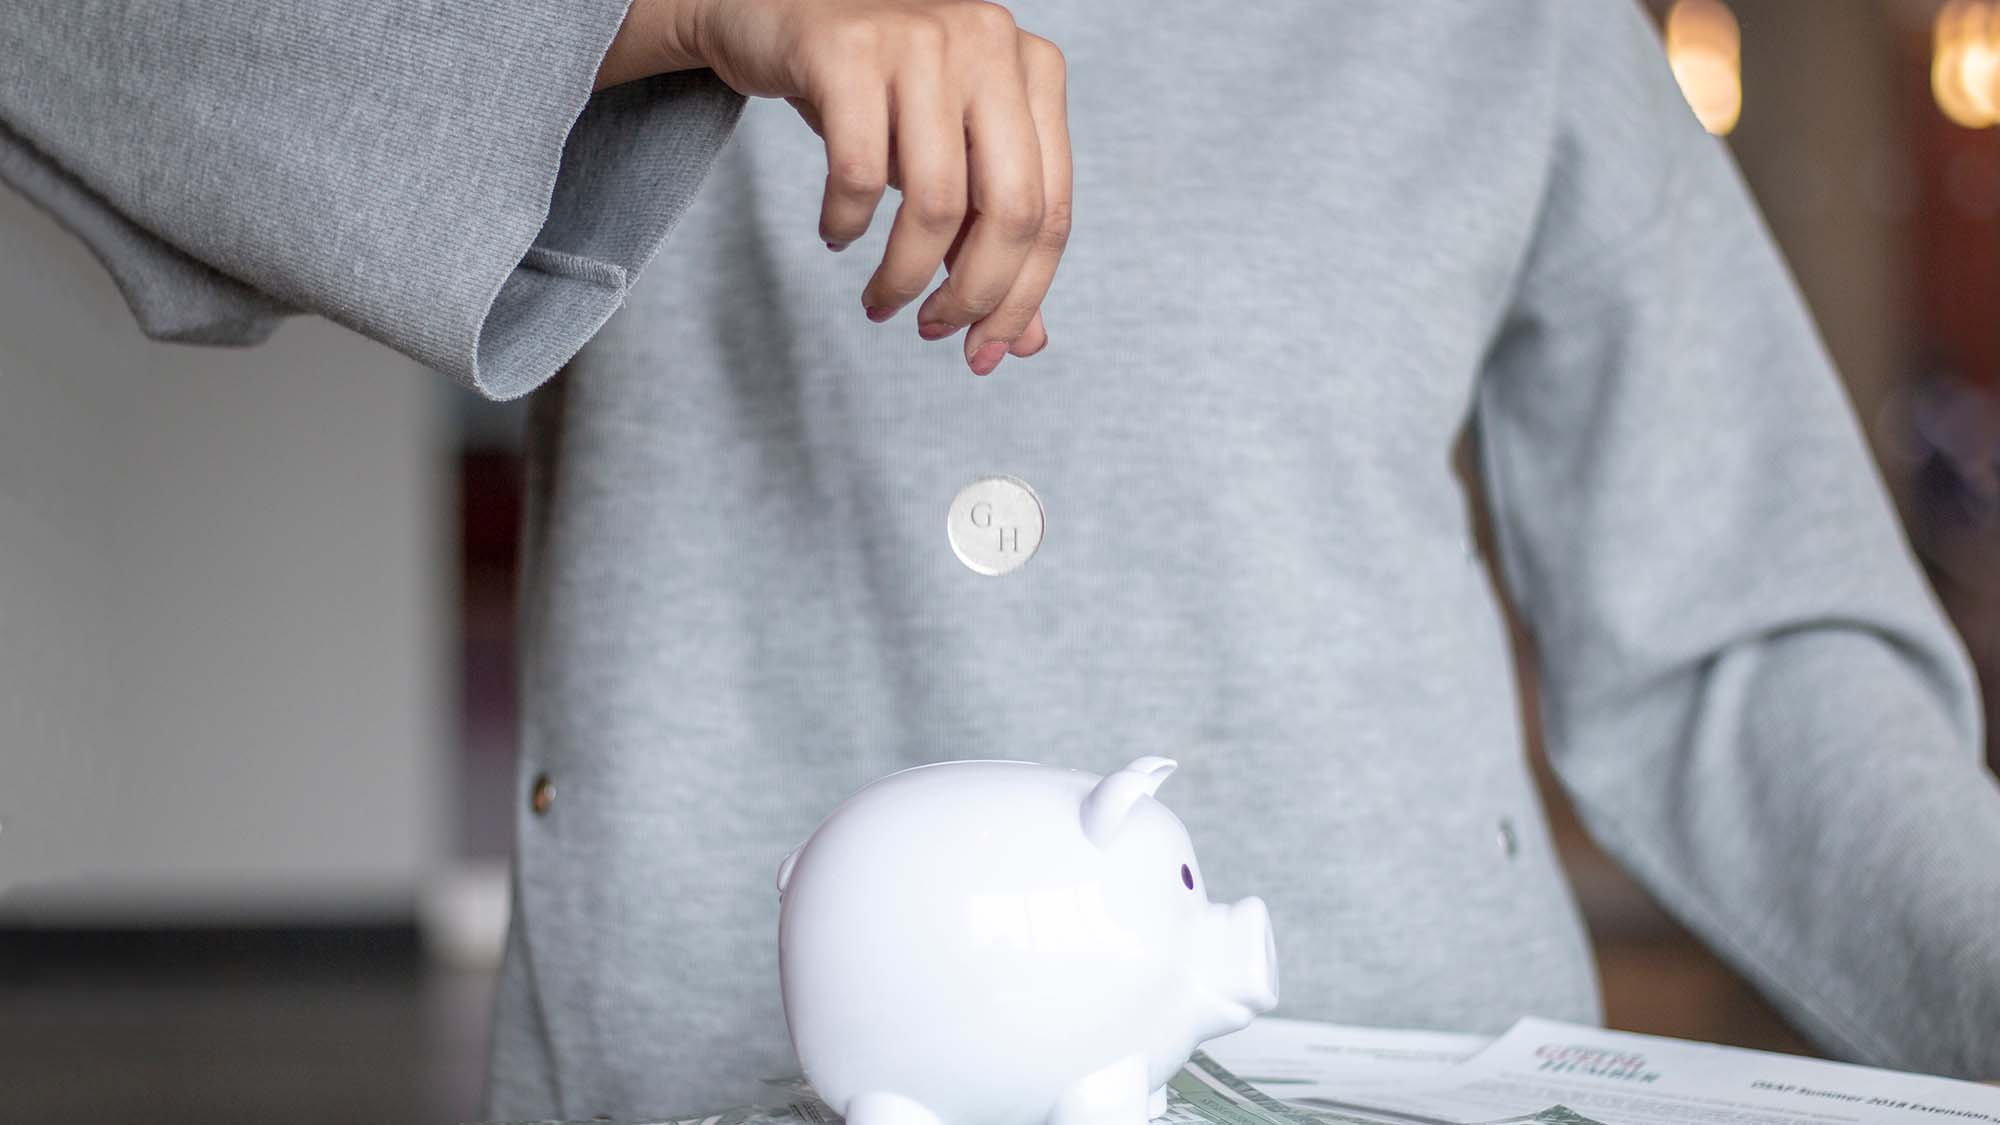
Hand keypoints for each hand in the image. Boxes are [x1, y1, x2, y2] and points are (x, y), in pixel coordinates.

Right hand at [600, 0, 1071, 376]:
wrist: (775, 9)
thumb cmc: (874, 92)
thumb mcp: (945, 159)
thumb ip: (988, 240)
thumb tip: (1024, 342)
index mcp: (1034, 69)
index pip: (1052, 210)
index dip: (1022, 297)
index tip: (985, 350)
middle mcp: (991, 42)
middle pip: (1011, 211)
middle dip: (972, 295)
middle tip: (932, 330)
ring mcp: (923, 38)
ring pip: (936, 201)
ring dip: (903, 275)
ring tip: (880, 301)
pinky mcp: (849, 48)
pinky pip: (859, 172)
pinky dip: (846, 223)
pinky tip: (836, 235)